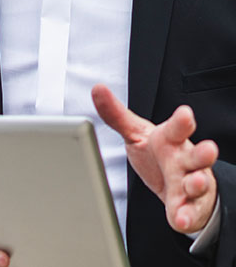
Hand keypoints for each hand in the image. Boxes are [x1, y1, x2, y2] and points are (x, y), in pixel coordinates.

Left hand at [92, 84, 218, 232]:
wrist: (176, 183)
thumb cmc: (157, 153)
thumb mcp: (135, 132)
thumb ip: (116, 114)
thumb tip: (97, 89)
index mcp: (171, 139)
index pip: (178, 128)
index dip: (182, 121)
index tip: (185, 114)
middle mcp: (186, 160)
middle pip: (197, 155)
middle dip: (203, 153)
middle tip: (209, 149)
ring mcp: (192, 183)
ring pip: (198, 183)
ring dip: (197, 184)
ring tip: (195, 183)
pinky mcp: (191, 206)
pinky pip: (190, 211)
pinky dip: (186, 215)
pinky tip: (180, 218)